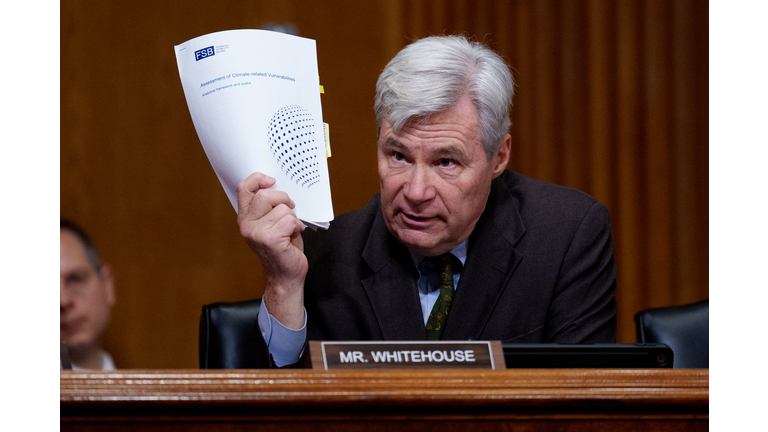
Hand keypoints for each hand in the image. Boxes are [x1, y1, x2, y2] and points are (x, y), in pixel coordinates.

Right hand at [237, 172, 306, 328]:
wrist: (285, 276)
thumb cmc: (282, 248)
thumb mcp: (270, 224)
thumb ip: (268, 207)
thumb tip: (279, 188)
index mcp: (245, 218)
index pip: (244, 189)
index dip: (257, 179)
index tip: (271, 180)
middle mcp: (246, 225)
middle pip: (266, 196)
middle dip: (284, 200)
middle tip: (290, 210)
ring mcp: (257, 233)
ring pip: (283, 208)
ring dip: (293, 218)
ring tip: (290, 230)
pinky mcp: (270, 239)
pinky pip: (290, 220)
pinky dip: (297, 226)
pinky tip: (293, 235)